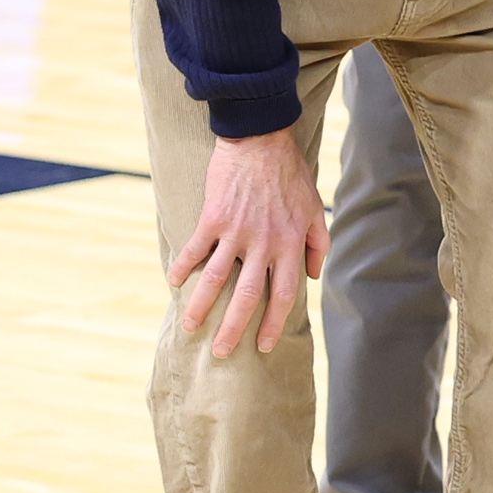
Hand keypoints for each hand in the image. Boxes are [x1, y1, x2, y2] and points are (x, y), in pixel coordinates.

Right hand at [169, 128, 329, 361]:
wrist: (261, 140)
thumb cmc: (290, 176)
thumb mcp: (315, 210)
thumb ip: (318, 244)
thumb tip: (313, 276)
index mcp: (289, 245)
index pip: (284, 295)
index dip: (275, 323)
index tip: (265, 346)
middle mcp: (263, 244)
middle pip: (248, 297)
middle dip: (234, 329)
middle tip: (222, 353)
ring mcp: (236, 232)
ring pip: (216, 279)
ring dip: (201, 306)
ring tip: (190, 327)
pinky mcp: (213, 218)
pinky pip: (195, 249)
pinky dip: (183, 266)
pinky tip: (173, 282)